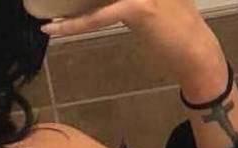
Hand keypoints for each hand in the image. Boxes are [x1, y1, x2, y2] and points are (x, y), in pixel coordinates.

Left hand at [39, 0, 224, 85]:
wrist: (197, 52)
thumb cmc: (176, 27)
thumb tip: (100, 0)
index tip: (67, 3)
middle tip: (44, 2)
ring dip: (65, 2)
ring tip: (40, 5)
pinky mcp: (137, 7)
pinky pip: (97, 16)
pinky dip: (73, 25)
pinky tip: (53, 29)